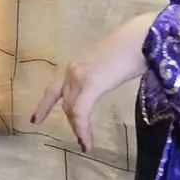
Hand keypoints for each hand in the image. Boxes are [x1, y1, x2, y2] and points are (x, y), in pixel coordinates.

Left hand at [31, 13, 157, 150]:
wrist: (144, 36)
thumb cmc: (136, 47)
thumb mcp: (112, 64)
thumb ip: (103, 74)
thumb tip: (109, 82)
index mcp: (78, 64)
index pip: (54, 88)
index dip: (44, 105)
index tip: (35, 120)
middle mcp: (73, 70)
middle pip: (65, 102)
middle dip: (71, 121)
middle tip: (78, 137)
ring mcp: (80, 76)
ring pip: (71, 109)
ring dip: (78, 128)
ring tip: (85, 143)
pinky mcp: (91, 83)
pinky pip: (80, 112)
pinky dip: (82, 129)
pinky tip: (86, 143)